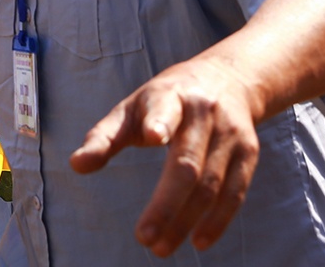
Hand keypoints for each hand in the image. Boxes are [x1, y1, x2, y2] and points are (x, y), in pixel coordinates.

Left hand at [70, 54, 262, 255]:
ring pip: (210, 184)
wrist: (228, 77)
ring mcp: (230, 132)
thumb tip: (76, 165)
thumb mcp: (134, 107)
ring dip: (186, 220)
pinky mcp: (248, 151)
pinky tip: (198, 241)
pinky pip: (235, 192)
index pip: (164, 109)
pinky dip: (218, 220)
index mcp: (170, 94)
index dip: (159, 122)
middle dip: (165, 204)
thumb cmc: (167, 99)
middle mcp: (203, 112)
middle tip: (144, 237)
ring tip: (162, 247)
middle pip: (186, 164)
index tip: (152, 137)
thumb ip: (105, 136)